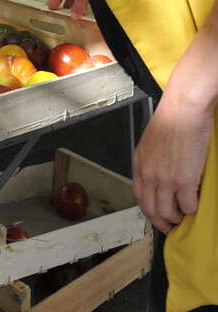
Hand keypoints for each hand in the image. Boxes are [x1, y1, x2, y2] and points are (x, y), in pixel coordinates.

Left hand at [133, 91, 212, 232]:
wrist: (183, 110)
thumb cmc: (172, 119)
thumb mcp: (152, 142)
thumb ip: (152, 162)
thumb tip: (160, 178)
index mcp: (139, 164)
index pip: (139, 197)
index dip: (149, 212)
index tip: (157, 218)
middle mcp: (149, 174)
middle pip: (151, 210)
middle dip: (162, 222)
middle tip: (172, 227)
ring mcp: (165, 180)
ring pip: (168, 213)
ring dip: (178, 217)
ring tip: (186, 214)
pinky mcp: (183, 182)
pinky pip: (188, 206)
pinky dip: (192, 208)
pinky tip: (196, 202)